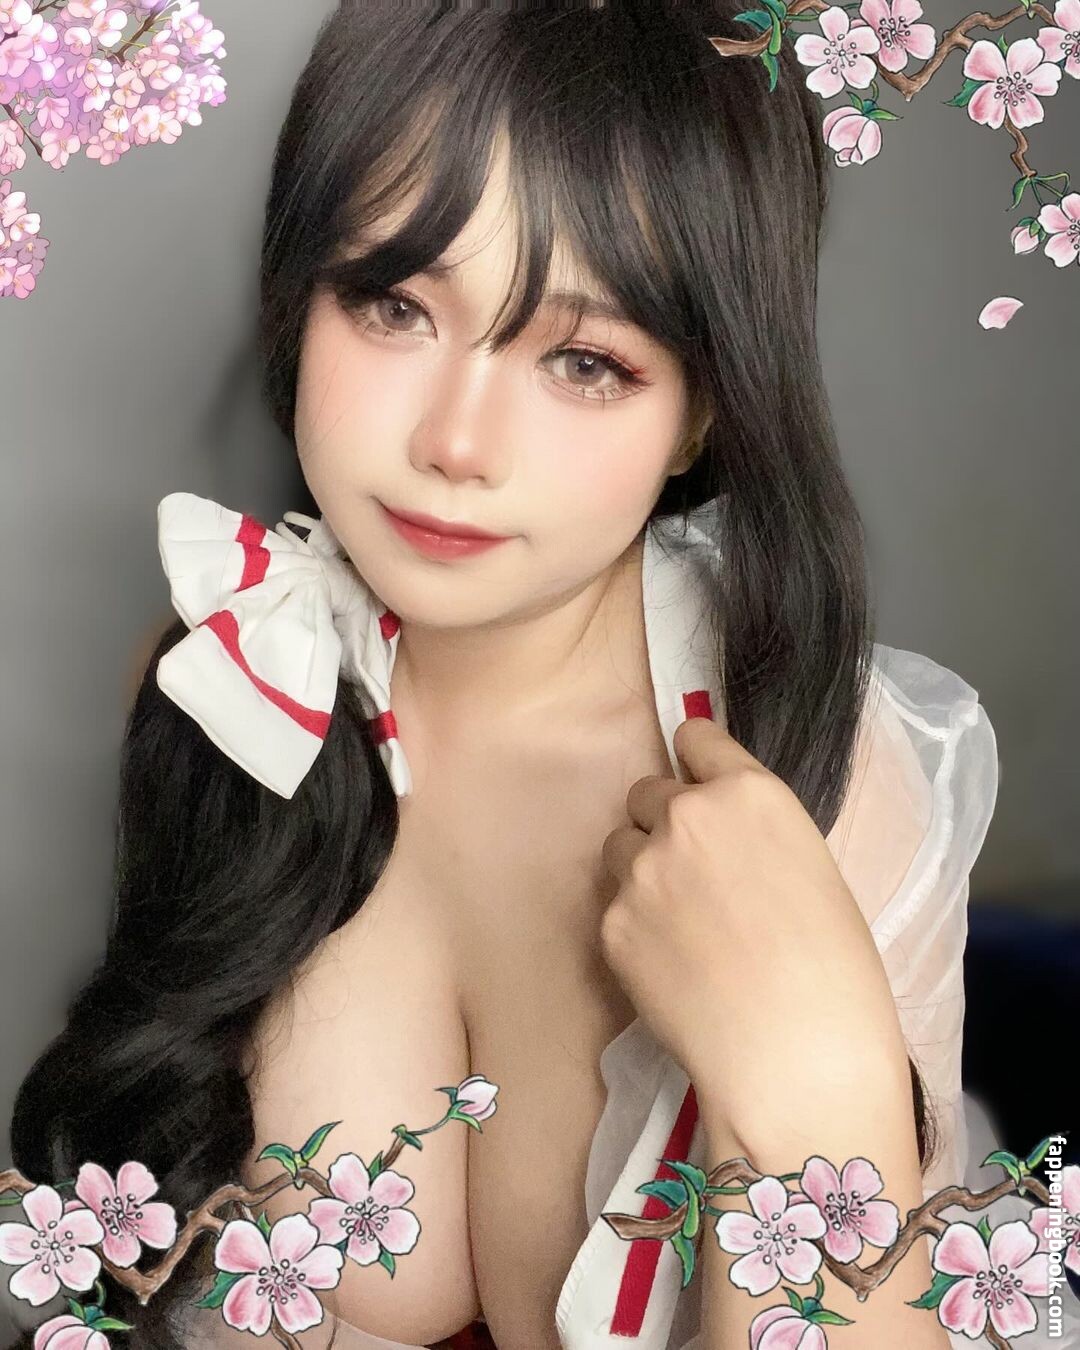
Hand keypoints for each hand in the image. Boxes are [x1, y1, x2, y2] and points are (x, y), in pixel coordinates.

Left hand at [598, 717, 907, 1134]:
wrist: (795, 1054)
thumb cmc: (835, 970)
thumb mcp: (812, 869)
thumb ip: (755, 835)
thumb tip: (725, 840)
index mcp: (749, 793)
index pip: (696, 738)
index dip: (695, 762)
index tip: (695, 778)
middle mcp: (686, 817)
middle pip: (647, 792)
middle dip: (664, 821)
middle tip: (693, 874)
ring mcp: (641, 870)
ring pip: (620, 846)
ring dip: (641, 869)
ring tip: (681, 924)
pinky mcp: (612, 924)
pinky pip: (614, 908)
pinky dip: (634, 928)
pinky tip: (673, 967)